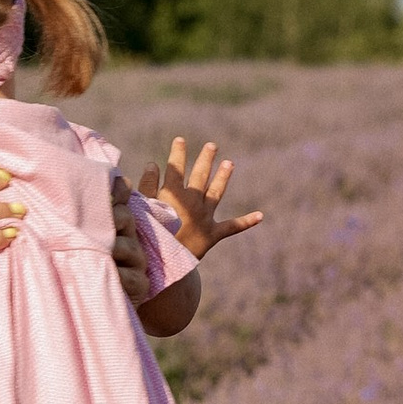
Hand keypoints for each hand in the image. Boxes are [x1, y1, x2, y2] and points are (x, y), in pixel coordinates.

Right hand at [135, 137, 262, 263]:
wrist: (162, 263)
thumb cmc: (147, 235)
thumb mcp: (142, 208)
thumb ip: (147, 185)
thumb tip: (152, 164)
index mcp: (173, 194)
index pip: (176, 168)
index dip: (178, 153)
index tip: (180, 140)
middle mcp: (192, 201)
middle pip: (200, 175)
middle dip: (206, 159)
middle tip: (212, 146)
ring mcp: (204, 217)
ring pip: (216, 193)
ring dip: (223, 177)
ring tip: (230, 163)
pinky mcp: (213, 234)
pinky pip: (232, 227)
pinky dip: (246, 222)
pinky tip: (260, 216)